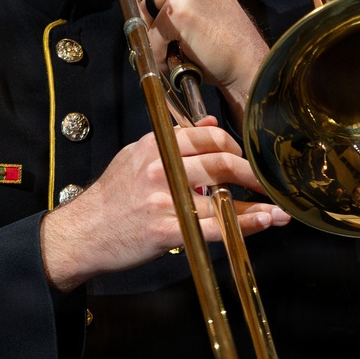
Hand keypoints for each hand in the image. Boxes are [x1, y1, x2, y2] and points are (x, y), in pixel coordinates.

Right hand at [40, 118, 289, 291]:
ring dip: (257, 204)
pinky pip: (214, 225)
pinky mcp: (167, 229)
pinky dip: (244, 224)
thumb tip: (210, 124)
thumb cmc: (110, 199)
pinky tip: (262, 223)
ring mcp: (164, 199)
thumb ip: (173, 140)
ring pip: (222, 196)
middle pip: (222, 163)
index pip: (208, 138)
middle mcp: (161, 167)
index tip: (246, 161)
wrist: (81, 234)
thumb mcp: (135, 157)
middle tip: (269, 183)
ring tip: (277, 211)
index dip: (235, 148)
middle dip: (253, 174)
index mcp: (155, 146)